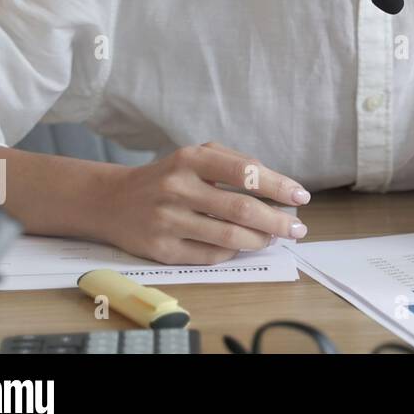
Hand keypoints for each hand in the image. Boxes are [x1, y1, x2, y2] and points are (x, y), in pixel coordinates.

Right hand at [95, 141, 310, 264]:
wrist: (112, 201)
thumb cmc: (169, 177)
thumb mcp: (197, 157)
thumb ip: (236, 164)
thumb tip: (279, 187)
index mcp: (190, 159)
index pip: (246, 173)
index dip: (278, 186)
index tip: (300, 197)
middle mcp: (177, 188)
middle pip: (242, 210)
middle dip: (278, 221)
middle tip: (298, 227)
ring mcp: (167, 221)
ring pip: (229, 237)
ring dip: (260, 239)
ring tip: (274, 236)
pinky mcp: (161, 250)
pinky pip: (210, 256)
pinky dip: (233, 251)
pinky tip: (243, 245)